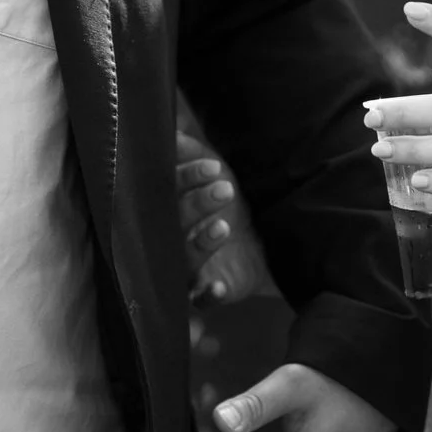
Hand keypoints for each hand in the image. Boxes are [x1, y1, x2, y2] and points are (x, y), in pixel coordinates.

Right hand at [178, 130, 276, 306]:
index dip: (187, 178)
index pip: (169, 191)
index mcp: (171, 207)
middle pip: (174, 223)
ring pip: (184, 260)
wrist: (261, 245)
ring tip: (223, 226)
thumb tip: (171, 130)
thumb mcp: (215, 172)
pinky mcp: (203, 294)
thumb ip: (191, 151)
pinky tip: (219, 286)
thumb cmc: (228, 203)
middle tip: (225, 189)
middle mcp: (172, 239)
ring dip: (201, 244)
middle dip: (196, 206)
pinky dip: (208, 294)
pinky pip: (200, 301)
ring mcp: (185, 269)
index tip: (214, 167)